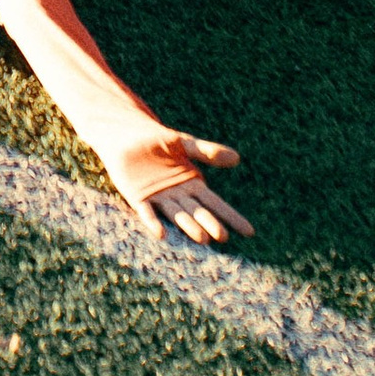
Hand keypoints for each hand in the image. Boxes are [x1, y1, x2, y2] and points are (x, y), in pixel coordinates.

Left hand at [110, 136, 253, 248]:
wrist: (125, 136)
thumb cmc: (156, 140)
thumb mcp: (185, 143)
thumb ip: (208, 151)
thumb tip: (237, 158)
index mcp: (191, 183)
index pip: (215, 203)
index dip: (231, 216)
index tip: (249, 231)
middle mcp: (177, 194)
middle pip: (198, 211)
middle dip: (211, 223)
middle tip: (224, 237)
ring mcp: (158, 197)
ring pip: (177, 215)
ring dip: (189, 226)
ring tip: (203, 239)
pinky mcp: (138, 197)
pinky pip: (147, 212)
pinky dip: (154, 222)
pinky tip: (161, 234)